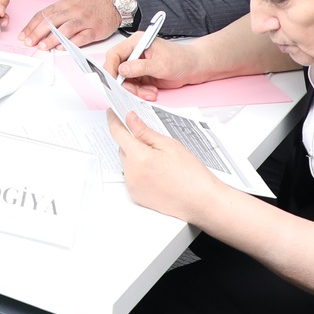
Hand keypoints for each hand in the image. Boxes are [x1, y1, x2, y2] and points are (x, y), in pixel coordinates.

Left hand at [18, 0, 120, 49]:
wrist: (115, 0)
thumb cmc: (92, 3)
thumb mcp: (72, 2)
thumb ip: (58, 14)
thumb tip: (41, 27)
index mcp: (65, 4)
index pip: (44, 14)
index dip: (32, 26)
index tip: (23, 35)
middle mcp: (73, 11)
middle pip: (52, 21)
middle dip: (37, 32)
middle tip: (28, 42)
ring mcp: (84, 20)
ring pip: (65, 29)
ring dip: (52, 39)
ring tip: (43, 46)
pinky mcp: (95, 29)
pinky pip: (82, 37)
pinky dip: (72, 43)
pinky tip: (63, 48)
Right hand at [105, 33, 201, 99]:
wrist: (193, 68)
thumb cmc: (181, 59)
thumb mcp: (160, 64)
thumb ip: (140, 67)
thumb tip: (121, 70)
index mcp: (136, 42)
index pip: (114, 54)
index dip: (110, 69)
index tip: (113, 82)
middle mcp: (134, 53)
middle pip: (117, 70)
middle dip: (125, 84)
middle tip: (134, 92)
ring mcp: (137, 65)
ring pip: (125, 82)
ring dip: (135, 91)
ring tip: (150, 92)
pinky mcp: (141, 76)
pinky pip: (133, 87)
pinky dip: (141, 93)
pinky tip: (152, 92)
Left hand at [105, 108, 222, 220]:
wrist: (201, 200)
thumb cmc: (190, 174)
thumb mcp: (169, 145)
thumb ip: (145, 131)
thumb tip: (130, 119)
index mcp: (139, 158)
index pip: (118, 133)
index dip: (114, 120)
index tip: (112, 113)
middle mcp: (132, 173)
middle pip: (123, 148)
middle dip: (132, 141)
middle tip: (153, 142)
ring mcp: (133, 186)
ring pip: (126, 162)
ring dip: (136, 156)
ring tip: (160, 161)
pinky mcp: (136, 195)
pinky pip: (131, 176)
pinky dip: (138, 170)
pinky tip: (157, 172)